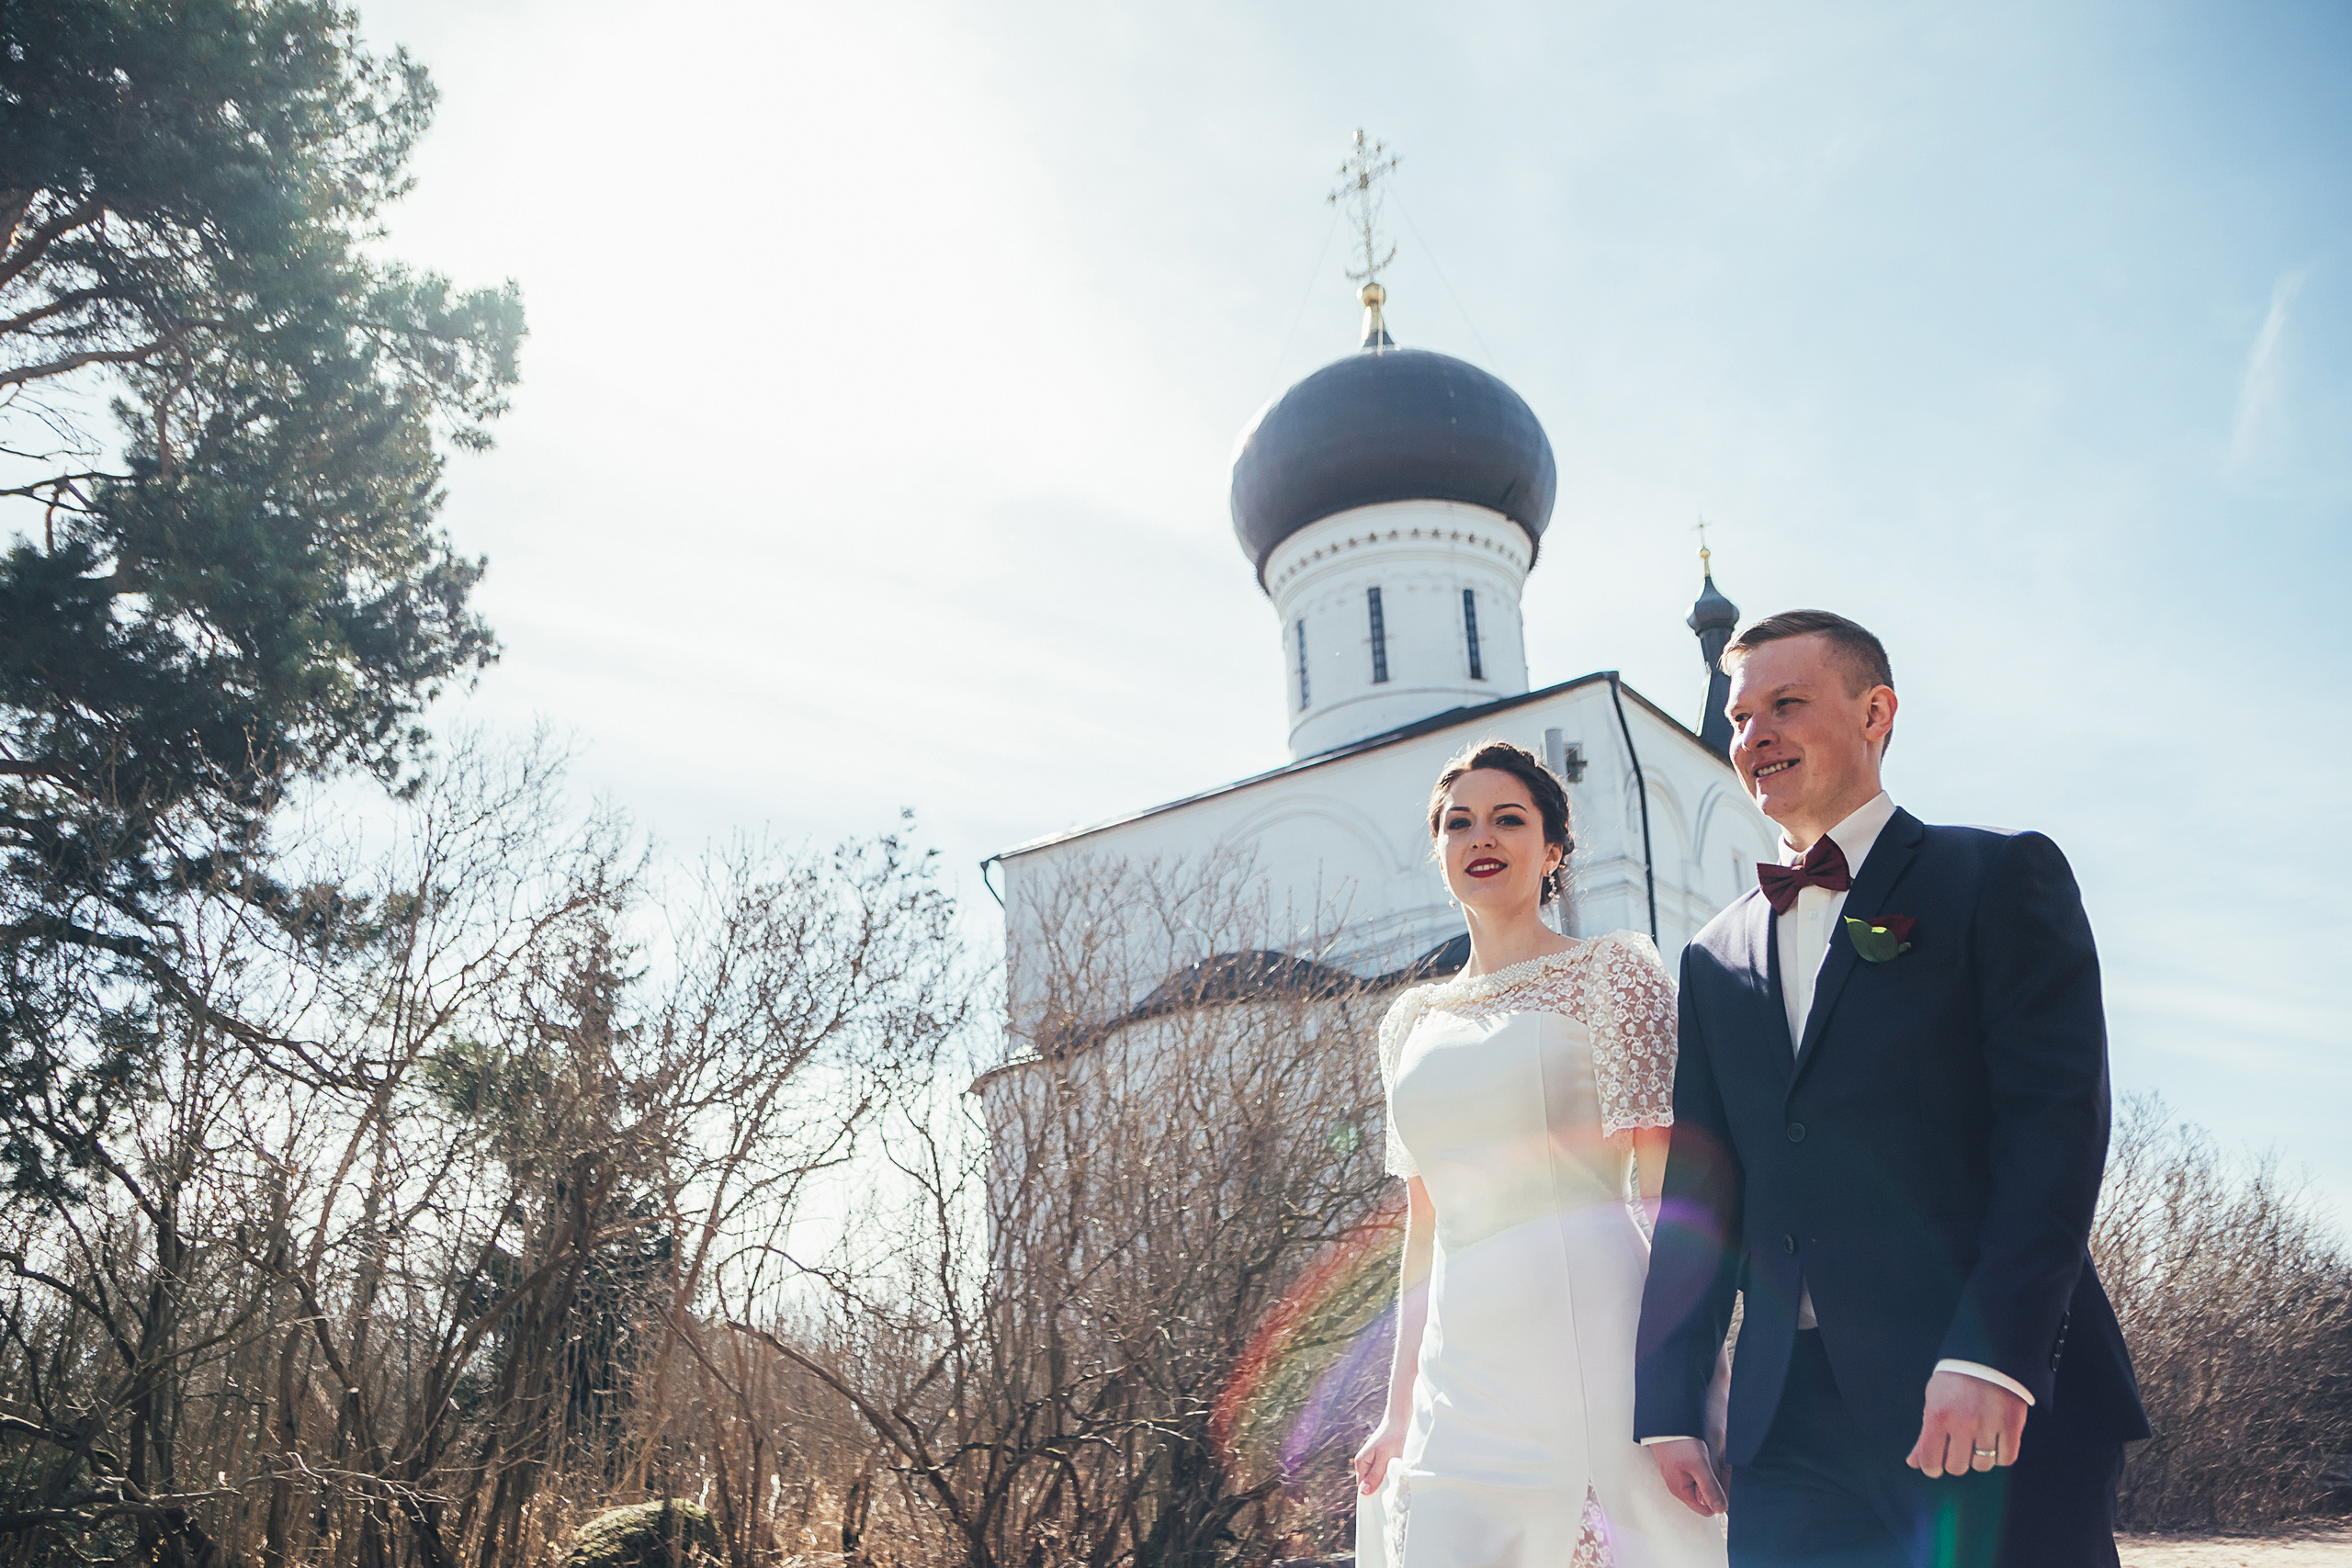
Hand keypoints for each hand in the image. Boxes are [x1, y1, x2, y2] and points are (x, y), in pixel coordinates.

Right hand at [1353, 1417, 1406, 1494]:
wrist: (1398, 1422)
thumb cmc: (1392, 1439)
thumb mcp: (1384, 1460)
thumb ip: (1374, 1476)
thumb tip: (1363, 1492)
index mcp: (1360, 1462)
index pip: (1362, 1486)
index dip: (1372, 1493)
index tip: (1384, 1497)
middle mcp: (1363, 1462)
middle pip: (1369, 1483)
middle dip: (1379, 1487)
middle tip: (1391, 1486)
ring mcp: (1370, 1460)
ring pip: (1375, 1478)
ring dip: (1384, 1480)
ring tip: (1394, 1477)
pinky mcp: (1378, 1458)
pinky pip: (1380, 1472)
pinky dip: (1387, 1474)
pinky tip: (1395, 1471)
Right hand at [1648, 1438, 1727, 1516]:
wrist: (1666, 1423)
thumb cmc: (1677, 1442)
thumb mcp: (1699, 1465)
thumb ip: (1710, 1488)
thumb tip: (1721, 1509)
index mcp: (1681, 1491)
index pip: (1707, 1510)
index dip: (1719, 1498)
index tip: (1722, 1482)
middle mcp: (1680, 1486)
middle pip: (1707, 1496)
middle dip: (1716, 1483)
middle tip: (1716, 1466)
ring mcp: (1680, 1476)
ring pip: (1704, 1483)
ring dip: (1712, 1472)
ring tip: (1709, 1457)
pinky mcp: (1682, 1466)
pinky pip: (1699, 1472)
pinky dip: (1706, 1465)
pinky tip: (1704, 1454)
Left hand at [1907, 1370, 2027, 1478]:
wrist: (1987, 1356)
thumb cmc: (1953, 1382)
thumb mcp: (1933, 1402)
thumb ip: (1924, 1435)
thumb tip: (1913, 1463)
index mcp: (1938, 1415)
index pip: (1930, 1460)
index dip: (1931, 1468)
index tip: (1935, 1465)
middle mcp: (1963, 1422)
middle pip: (1957, 1467)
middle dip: (1956, 1461)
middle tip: (1958, 1447)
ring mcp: (1989, 1424)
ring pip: (1983, 1465)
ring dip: (1980, 1458)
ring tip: (1978, 1440)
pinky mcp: (2012, 1424)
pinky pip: (2006, 1458)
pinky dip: (2001, 1455)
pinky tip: (1995, 1440)